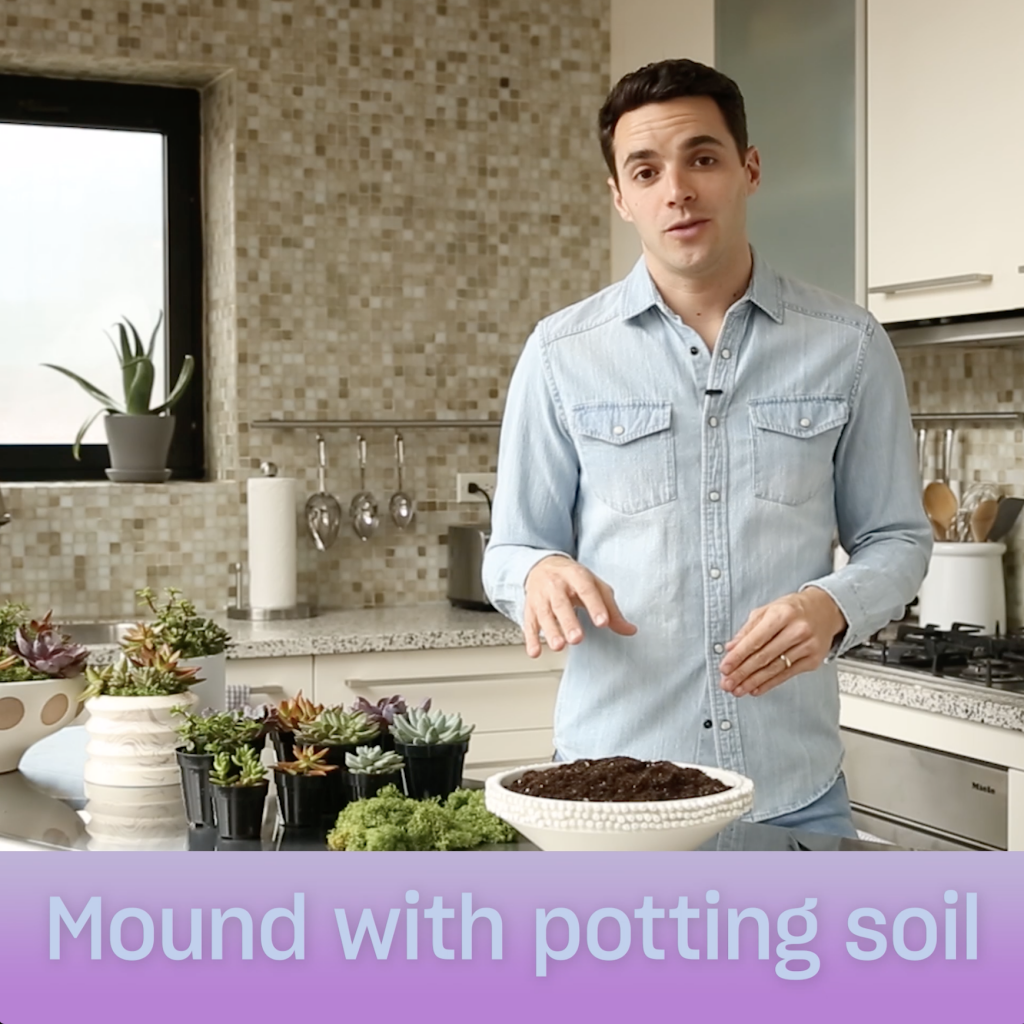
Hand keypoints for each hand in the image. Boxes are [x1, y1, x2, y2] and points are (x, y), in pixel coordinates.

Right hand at [522, 555, 637, 657]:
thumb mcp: (595, 586)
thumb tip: (629, 630)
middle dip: (569, 622)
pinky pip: (529, 624)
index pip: (586, 590)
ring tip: (559, 646)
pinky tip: (535, 652)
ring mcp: (540, 596)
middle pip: (561, 604)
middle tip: (577, 638)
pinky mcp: (529, 608)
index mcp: (576, 575)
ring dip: (551, 631)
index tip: (603, 622)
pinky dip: (531, 639)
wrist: (543, 565)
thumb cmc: (573, 578)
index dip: (595, 606)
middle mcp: (556, 585)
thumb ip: (611, 609)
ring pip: (544, 614)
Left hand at [718, 587, 845, 697]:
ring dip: (753, 681)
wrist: (825, 609)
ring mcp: (807, 646)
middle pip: (764, 657)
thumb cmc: (793, 609)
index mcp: (782, 614)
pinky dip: (769, 683)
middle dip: (742, 672)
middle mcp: (796, 630)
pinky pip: (787, 675)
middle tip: (728, 683)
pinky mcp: (813, 660)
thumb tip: (731, 648)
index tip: (725, 667)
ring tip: (738, 689)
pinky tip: (756, 688)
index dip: (738, 656)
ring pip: (774, 668)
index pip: (755, 640)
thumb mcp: (767, 610)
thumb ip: (748, 630)